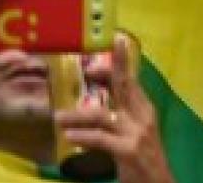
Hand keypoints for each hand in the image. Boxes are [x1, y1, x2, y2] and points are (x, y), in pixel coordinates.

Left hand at [54, 35, 173, 182]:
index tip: (114, 41)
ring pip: (102, 116)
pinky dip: (84, 136)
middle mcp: (142, 117)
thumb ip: (118, 119)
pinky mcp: (128, 151)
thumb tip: (93, 107)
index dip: (121, 62)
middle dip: (108, 70)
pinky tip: (70, 137)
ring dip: (77, 115)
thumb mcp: (134, 135)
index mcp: (145, 110)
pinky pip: (101, 139)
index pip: (131, 81)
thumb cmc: (144, 161)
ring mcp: (136, 133)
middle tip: (87, 63)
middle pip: (123, 86)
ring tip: (58, 118)